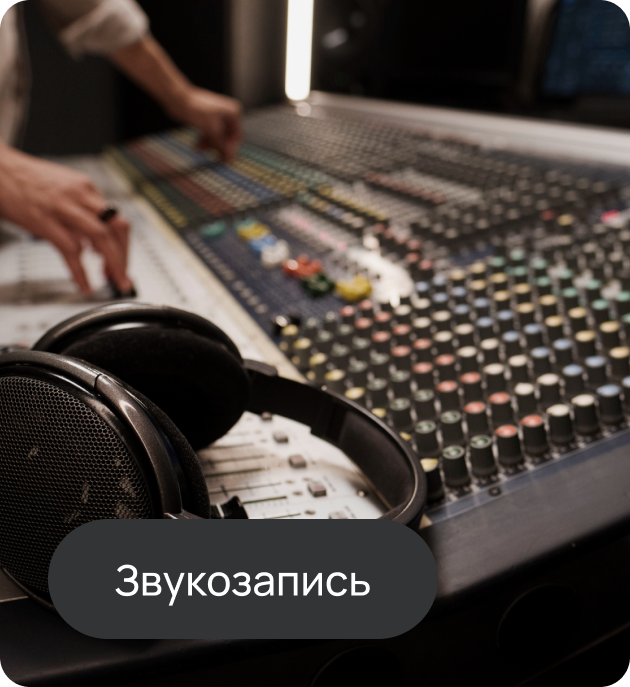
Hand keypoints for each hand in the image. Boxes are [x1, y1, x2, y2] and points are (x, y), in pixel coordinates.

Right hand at [0, 146, 131, 294]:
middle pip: (116, 228)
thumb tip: (95, 243)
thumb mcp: (63, 189)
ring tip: (113, 282)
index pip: (117, 220)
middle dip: (124, 257)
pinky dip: (81, 272)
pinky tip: (85, 285)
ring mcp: (64, 208)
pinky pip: (71, 250)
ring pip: (101, 238)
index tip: (122, 262)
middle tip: (124, 278)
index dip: (123, 245)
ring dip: (112, 264)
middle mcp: (80, 196)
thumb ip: (81, 212)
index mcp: (86, 188)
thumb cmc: (25, 181)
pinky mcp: (45, 221)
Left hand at [170, 87, 241, 162]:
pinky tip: (196, 146)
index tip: (224, 160)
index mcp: (233, 112)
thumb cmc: (197, 110)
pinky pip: (209, 134)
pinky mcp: (206, 118)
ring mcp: (216, 116)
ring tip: (198, 149)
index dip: (230, 149)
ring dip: (209, 145)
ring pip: (216, 137)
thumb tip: (229, 160)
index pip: (236, 136)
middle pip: (226, 137)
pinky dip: (204, 140)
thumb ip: (222, 146)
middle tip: (211, 156)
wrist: (178, 99)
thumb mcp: (213, 131)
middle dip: (217, 146)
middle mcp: (227, 113)